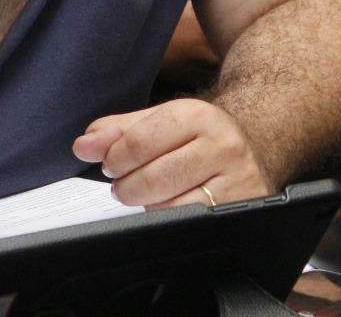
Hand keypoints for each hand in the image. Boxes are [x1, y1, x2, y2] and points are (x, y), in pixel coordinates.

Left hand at [72, 99, 271, 209]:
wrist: (255, 144)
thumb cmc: (199, 135)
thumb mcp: (160, 121)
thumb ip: (118, 131)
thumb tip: (84, 145)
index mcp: (197, 116)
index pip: (139, 143)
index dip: (115, 159)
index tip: (110, 165)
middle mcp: (222, 146)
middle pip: (154, 178)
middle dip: (127, 187)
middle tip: (124, 184)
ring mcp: (237, 180)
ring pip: (171, 206)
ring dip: (148, 205)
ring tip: (150, 193)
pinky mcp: (244, 207)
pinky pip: (191, 223)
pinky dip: (170, 218)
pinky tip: (171, 205)